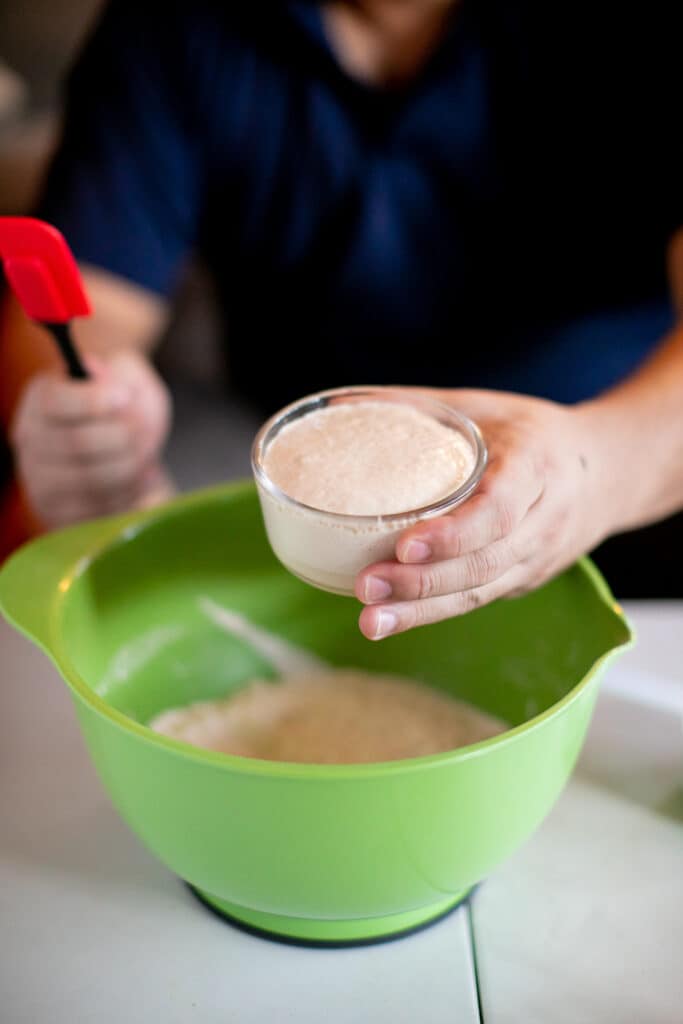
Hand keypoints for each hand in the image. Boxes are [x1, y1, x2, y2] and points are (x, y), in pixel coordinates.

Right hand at [11, 350, 173, 527]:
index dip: (93, 400)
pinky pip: (100, 508)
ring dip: (131, 466)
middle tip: (144, 428)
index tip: (125, 396)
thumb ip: (122, 369)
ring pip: (92, 479)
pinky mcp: (59, 513)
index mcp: (41, 398)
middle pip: (78, 442)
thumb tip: (99, 372)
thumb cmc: (125, 412)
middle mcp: (31, 440)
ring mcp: (40, 480)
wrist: (125, 454)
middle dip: (124, 436)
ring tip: (145, 452)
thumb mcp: (131, 378)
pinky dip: (129, 492)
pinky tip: (137, 477)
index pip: (54, 401)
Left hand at [356, 389, 611, 638]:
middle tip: (366, 587)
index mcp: (536, 468)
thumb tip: (340, 405)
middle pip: (483, 563)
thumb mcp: (486, 407)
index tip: (404, 544)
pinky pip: (477, 600)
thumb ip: (419, 407)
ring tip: (371, 620)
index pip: (497, 510)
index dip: (452, 533)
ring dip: (421, 612)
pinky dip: (433, 613)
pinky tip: (391, 618)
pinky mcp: (523, 581)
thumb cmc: (531, 434)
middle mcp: (542, 522)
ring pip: (479, 593)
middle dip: (422, 581)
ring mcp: (536, 559)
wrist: (606, 471)